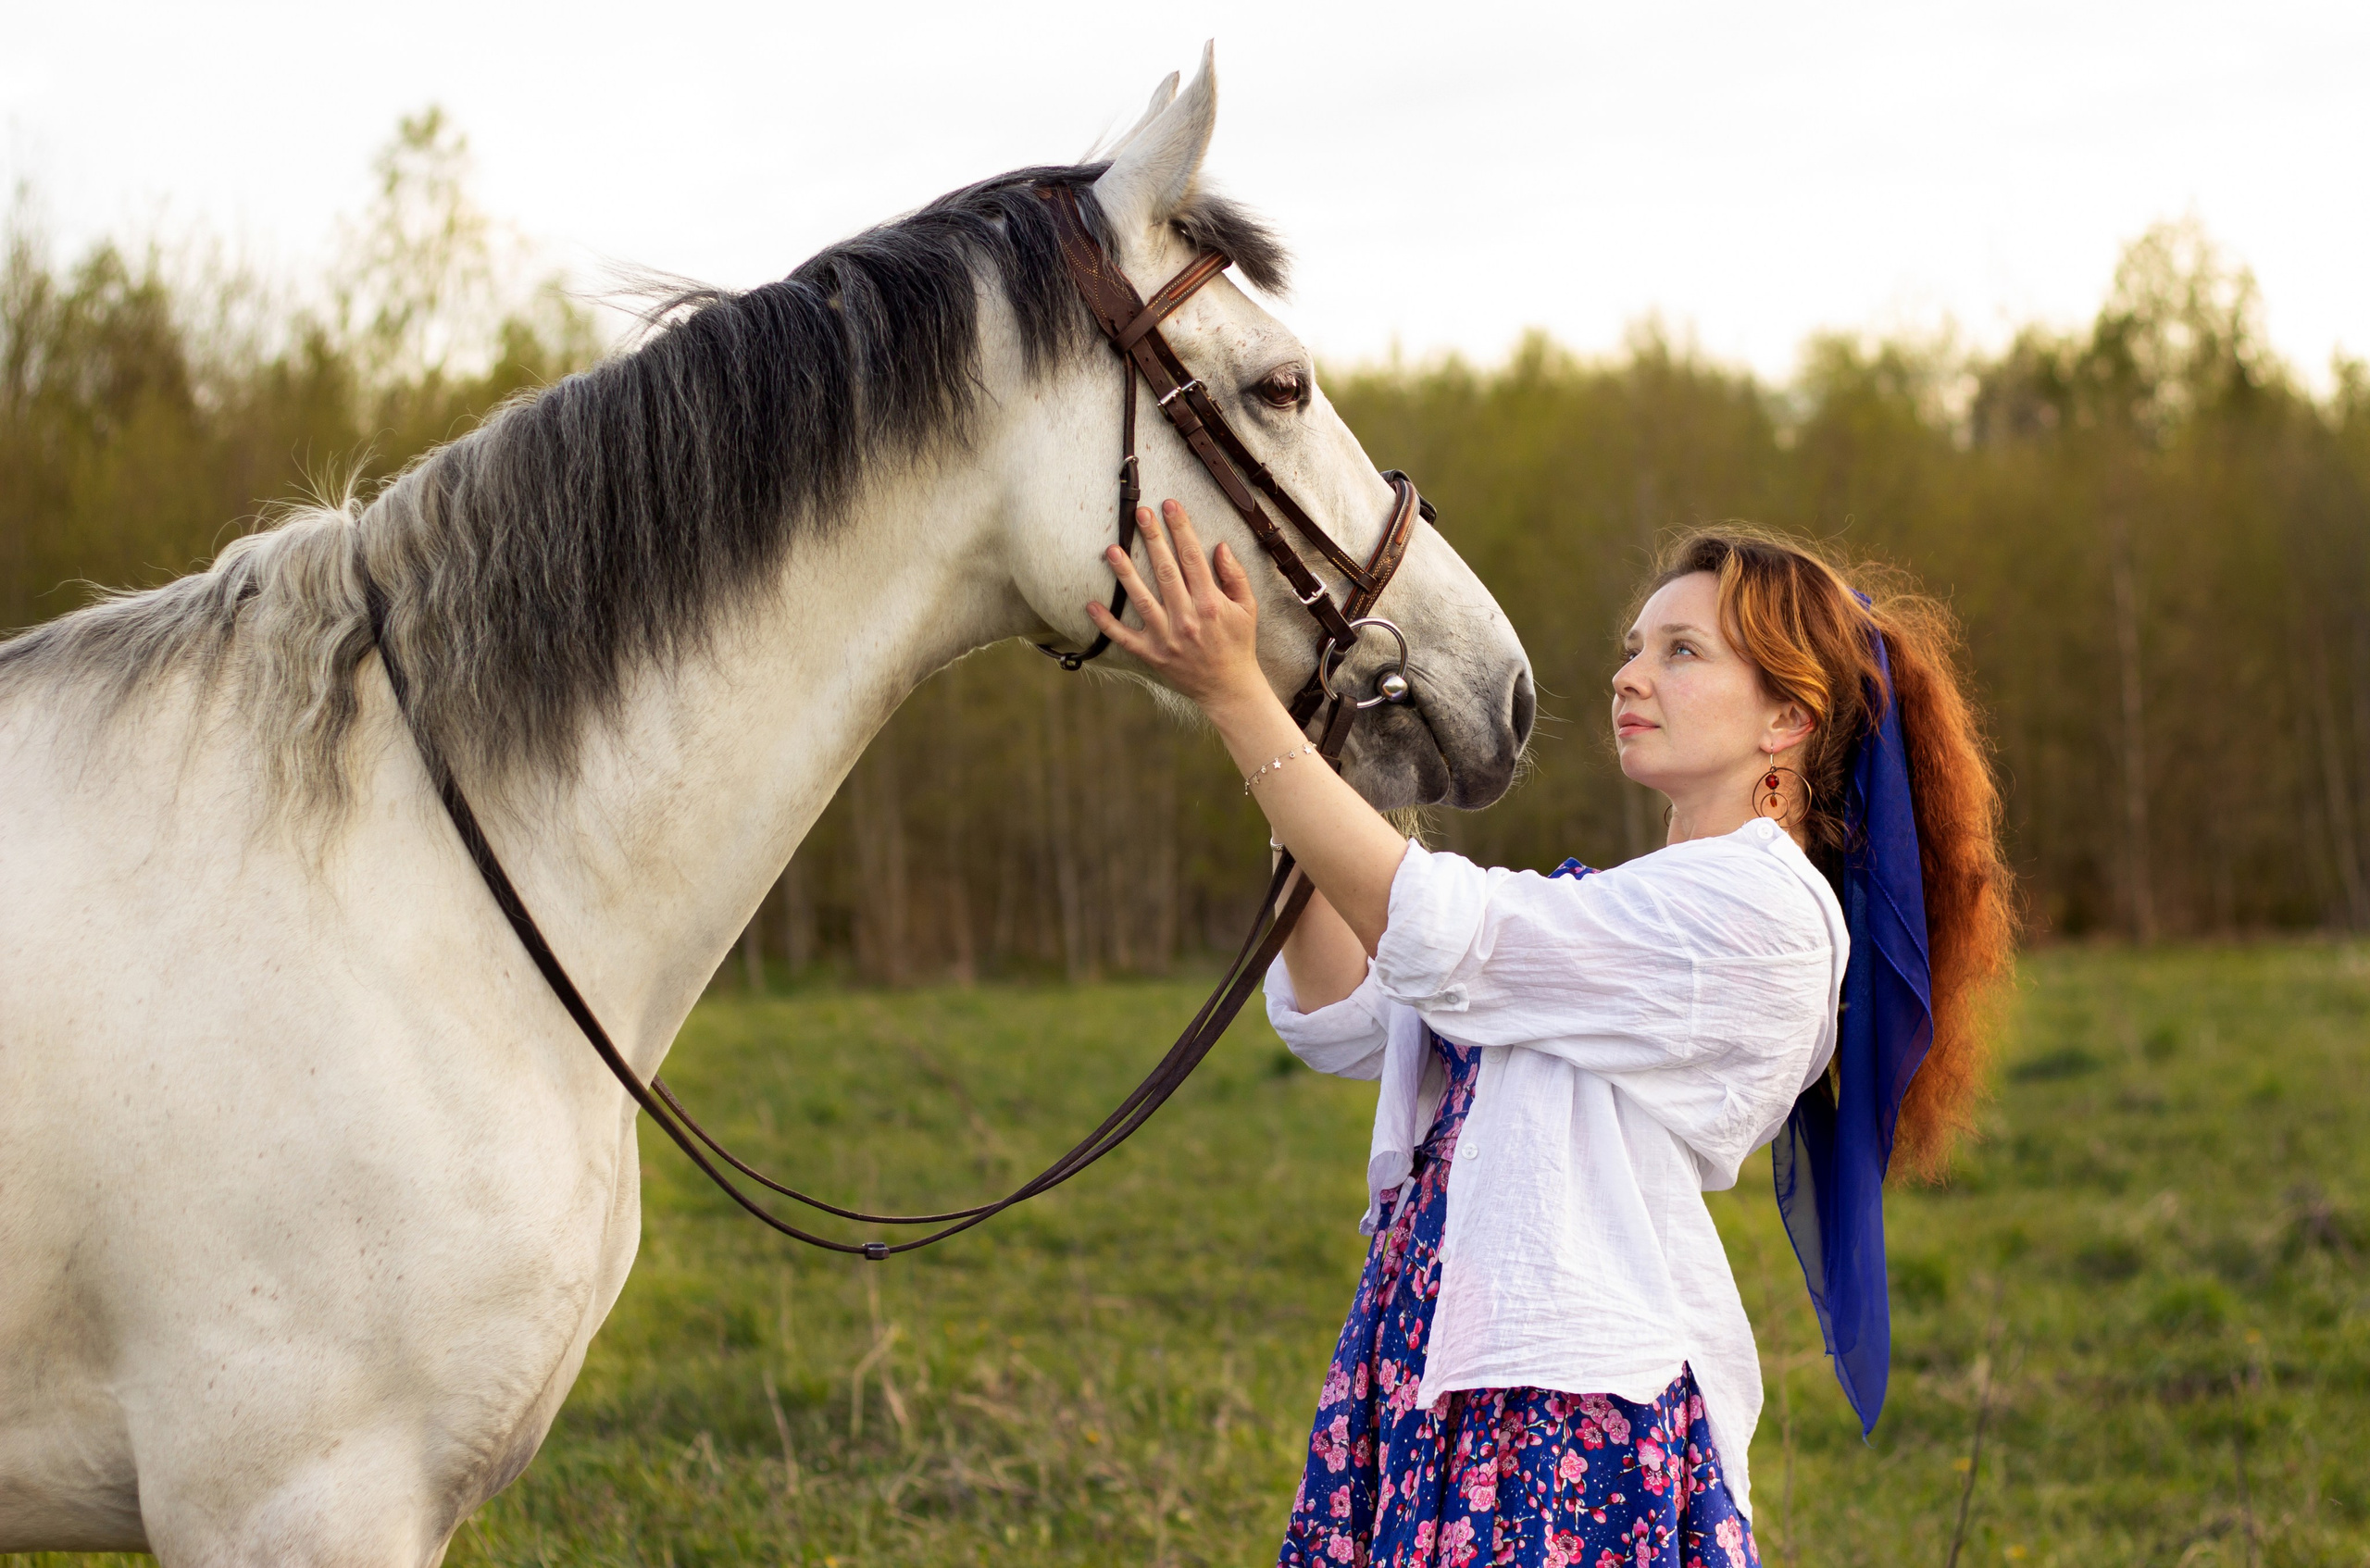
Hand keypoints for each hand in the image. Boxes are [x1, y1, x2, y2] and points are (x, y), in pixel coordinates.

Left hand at [1087, 500, 1268, 714]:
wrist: (1229, 688)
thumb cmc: (1238, 644)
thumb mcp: (1247, 608)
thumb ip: (1235, 576)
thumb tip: (1219, 546)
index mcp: (1210, 603)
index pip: (1192, 557)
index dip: (1180, 528)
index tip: (1170, 505)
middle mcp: (1187, 617)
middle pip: (1165, 571)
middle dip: (1153, 539)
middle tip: (1140, 514)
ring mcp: (1166, 637)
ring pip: (1141, 599)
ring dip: (1126, 573)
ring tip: (1112, 550)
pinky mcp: (1152, 654)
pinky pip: (1124, 637)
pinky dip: (1106, 623)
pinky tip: (1091, 604)